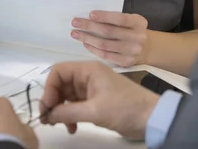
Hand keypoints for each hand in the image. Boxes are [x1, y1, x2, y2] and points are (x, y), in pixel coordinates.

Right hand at [41, 61, 158, 139]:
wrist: (151, 117)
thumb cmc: (125, 108)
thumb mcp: (95, 111)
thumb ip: (68, 112)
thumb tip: (48, 115)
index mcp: (88, 70)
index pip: (59, 71)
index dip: (49, 88)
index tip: (46, 107)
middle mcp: (88, 76)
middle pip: (61, 84)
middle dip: (53, 101)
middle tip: (49, 120)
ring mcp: (92, 89)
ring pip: (67, 96)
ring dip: (61, 111)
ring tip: (62, 127)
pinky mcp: (96, 101)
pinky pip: (76, 105)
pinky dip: (71, 116)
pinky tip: (72, 128)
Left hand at [71, 11, 148, 66]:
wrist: (147, 48)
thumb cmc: (133, 30)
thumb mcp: (132, 20)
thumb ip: (117, 18)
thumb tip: (91, 16)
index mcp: (138, 23)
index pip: (120, 18)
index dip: (104, 16)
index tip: (90, 14)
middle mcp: (137, 37)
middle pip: (109, 32)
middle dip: (89, 26)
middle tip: (75, 22)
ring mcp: (132, 52)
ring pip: (105, 44)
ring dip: (87, 38)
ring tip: (75, 33)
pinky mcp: (125, 62)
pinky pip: (106, 55)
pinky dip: (93, 49)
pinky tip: (85, 44)